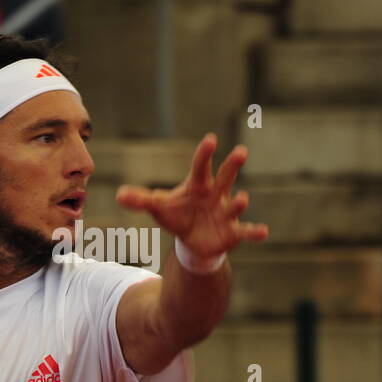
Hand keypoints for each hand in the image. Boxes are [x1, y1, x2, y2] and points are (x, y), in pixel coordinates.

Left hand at [115, 133, 268, 257]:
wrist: (193, 241)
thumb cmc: (178, 216)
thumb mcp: (159, 208)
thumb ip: (141, 200)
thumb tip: (118, 195)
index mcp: (198, 185)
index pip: (201, 166)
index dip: (205, 154)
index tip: (211, 140)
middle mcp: (216, 195)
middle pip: (225, 177)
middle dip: (233, 165)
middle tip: (241, 151)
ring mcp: (226, 213)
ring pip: (234, 204)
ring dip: (238, 202)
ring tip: (241, 198)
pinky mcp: (233, 232)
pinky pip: (245, 231)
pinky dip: (254, 232)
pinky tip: (264, 231)